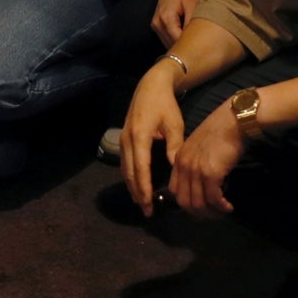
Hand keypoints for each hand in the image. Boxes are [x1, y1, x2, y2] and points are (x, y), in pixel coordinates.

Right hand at [120, 62, 187, 216]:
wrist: (150, 85)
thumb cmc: (165, 104)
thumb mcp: (173, 124)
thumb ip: (173, 146)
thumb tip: (175, 168)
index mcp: (140, 136)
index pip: (141, 168)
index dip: (144, 187)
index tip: (149, 203)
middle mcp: (127, 140)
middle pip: (130, 172)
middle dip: (138, 193)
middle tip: (146, 211)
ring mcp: (123, 139)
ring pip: (125, 169)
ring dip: (132, 187)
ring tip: (141, 203)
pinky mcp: (124, 139)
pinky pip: (125, 163)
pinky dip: (130, 177)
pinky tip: (136, 186)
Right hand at [152, 0, 211, 46]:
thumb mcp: (194, 4)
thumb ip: (193, 23)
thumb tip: (196, 41)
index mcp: (165, 18)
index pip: (177, 42)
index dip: (189, 48)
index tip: (203, 52)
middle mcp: (157, 24)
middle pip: (172, 45)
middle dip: (186, 49)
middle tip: (202, 52)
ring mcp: (156, 25)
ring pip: (169, 44)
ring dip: (181, 45)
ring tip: (196, 45)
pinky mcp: (158, 25)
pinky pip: (168, 39)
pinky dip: (178, 41)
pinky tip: (188, 39)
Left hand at [170, 100, 244, 216]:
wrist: (233, 120)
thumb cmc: (221, 130)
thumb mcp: (200, 146)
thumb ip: (195, 163)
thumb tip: (201, 183)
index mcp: (178, 159)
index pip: (174, 191)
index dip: (187, 203)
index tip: (201, 207)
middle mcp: (183, 166)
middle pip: (184, 202)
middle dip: (199, 213)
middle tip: (213, 215)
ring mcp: (196, 170)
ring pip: (198, 204)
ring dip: (211, 213)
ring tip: (222, 212)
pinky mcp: (211, 173)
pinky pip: (213, 199)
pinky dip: (220, 207)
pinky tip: (228, 207)